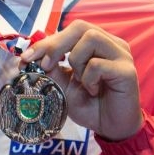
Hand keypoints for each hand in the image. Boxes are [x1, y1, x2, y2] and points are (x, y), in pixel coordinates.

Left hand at [23, 22, 142, 141]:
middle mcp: (111, 45)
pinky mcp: (127, 71)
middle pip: (80, 27)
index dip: (46, 41)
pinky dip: (88, 78)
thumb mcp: (63, 86)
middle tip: (45, 66)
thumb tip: (32, 57)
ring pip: (91, 39)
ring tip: (79, 80)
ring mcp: (121, 55)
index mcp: (96, 45)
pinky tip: (93, 91)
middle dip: (56, 45)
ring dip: (76, 61)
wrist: (110, 126)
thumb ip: (52, 70)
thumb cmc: (89, 104)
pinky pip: (98, 64)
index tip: (26, 58)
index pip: (70, 30)